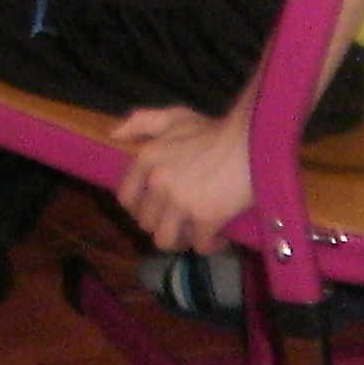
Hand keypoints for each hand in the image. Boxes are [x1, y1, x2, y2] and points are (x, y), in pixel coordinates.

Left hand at [112, 103, 256, 253]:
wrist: (251, 141)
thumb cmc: (213, 131)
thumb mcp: (174, 118)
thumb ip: (141, 122)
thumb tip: (112, 134)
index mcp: (147, 159)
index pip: (125, 197)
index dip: (139, 208)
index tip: (156, 209)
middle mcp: (157, 182)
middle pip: (145, 223)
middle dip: (162, 224)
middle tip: (181, 221)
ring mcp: (180, 202)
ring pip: (165, 240)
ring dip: (181, 240)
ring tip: (196, 231)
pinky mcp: (205, 218)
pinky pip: (200, 246)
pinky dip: (210, 245)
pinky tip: (220, 236)